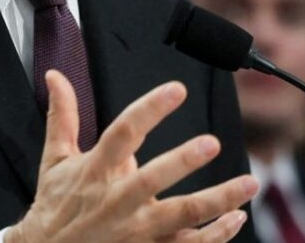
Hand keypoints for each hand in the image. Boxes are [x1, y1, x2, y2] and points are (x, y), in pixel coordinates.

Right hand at [6, 71, 257, 242]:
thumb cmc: (56, 206)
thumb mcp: (55, 160)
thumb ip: (63, 116)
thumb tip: (55, 76)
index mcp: (95, 171)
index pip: (122, 134)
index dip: (148, 110)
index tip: (177, 90)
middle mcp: (117, 200)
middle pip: (152, 179)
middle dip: (181, 162)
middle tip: (211, 143)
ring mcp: (135, 230)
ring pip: (181, 216)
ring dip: (217, 201)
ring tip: (250, 183)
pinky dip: (216, 234)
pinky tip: (238, 216)